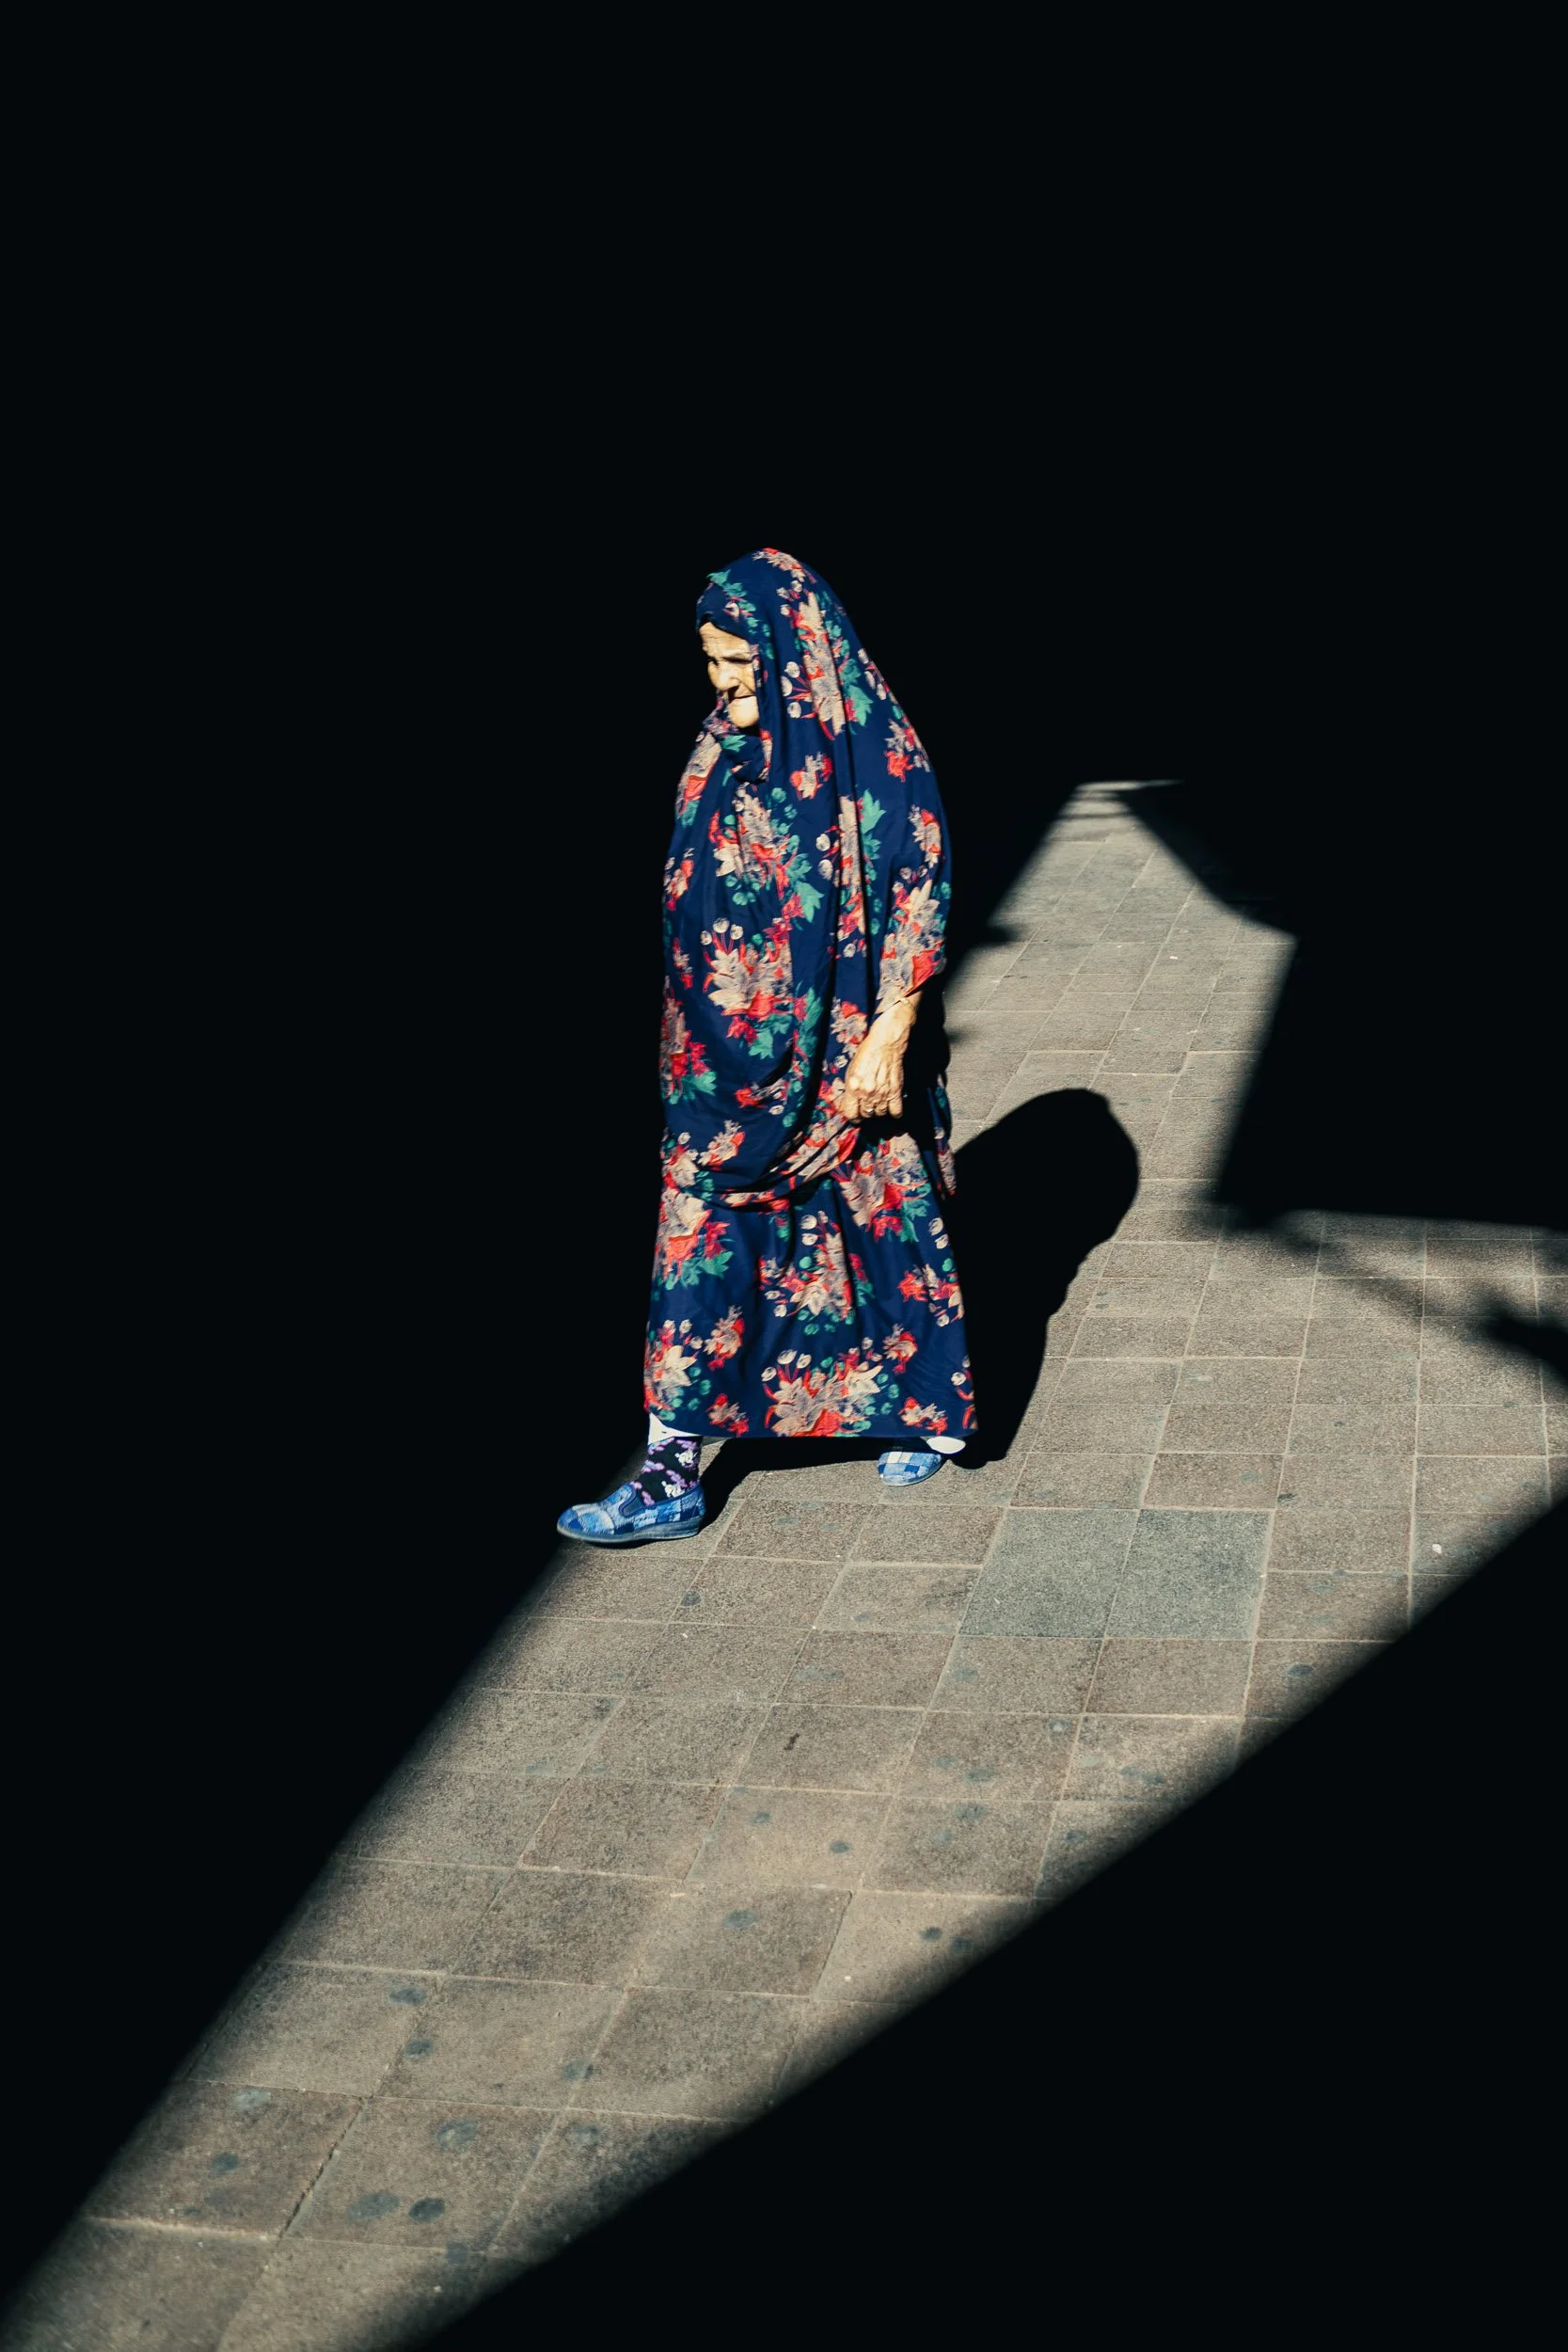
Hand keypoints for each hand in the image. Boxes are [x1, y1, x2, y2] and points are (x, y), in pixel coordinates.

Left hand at [841, 994, 919, 1122]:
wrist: (886, 1042)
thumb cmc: (866, 1053)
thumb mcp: (851, 1070)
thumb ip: (850, 1089)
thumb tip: (849, 1104)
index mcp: (853, 1087)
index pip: (850, 1113)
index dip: (852, 1116)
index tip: (854, 1113)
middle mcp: (867, 1092)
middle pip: (865, 1115)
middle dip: (865, 1112)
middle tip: (866, 1105)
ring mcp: (882, 1093)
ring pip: (880, 1114)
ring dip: (878, 1111)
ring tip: (878, 1102)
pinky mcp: (896, 1091)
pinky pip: (896, 1112)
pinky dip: (894, 1112)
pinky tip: (891, 1106)